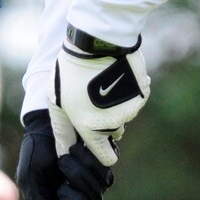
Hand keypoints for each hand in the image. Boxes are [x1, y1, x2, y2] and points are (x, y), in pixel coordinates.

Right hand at [15, 110, 113, 199]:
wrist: (48, 122)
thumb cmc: (36, 150)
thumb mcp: (30, 178)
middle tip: (62, 188)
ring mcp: (90, 188)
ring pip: (96, 197)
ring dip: (77, 176)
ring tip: (64, 158)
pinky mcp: (102, 171)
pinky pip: (104, 178)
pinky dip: (88, 164)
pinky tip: (77, 150)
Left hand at [50, 29, 149, 167]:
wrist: (98, 42)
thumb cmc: (71, 71)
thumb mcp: (57, 101)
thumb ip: (62, 131)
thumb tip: (63, 154)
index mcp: (92, 129)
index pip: (106, 158)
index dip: (101, 151)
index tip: (96, 141)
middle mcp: (114, 123)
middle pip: (113, 133)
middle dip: (104, 122)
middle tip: (92, 98)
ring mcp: (130, 109)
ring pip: (124, 117)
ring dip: (116, 107)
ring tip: (102, 84)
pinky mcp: (143, 94)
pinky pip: (135, 101)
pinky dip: (127, 94)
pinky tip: (116, 77)